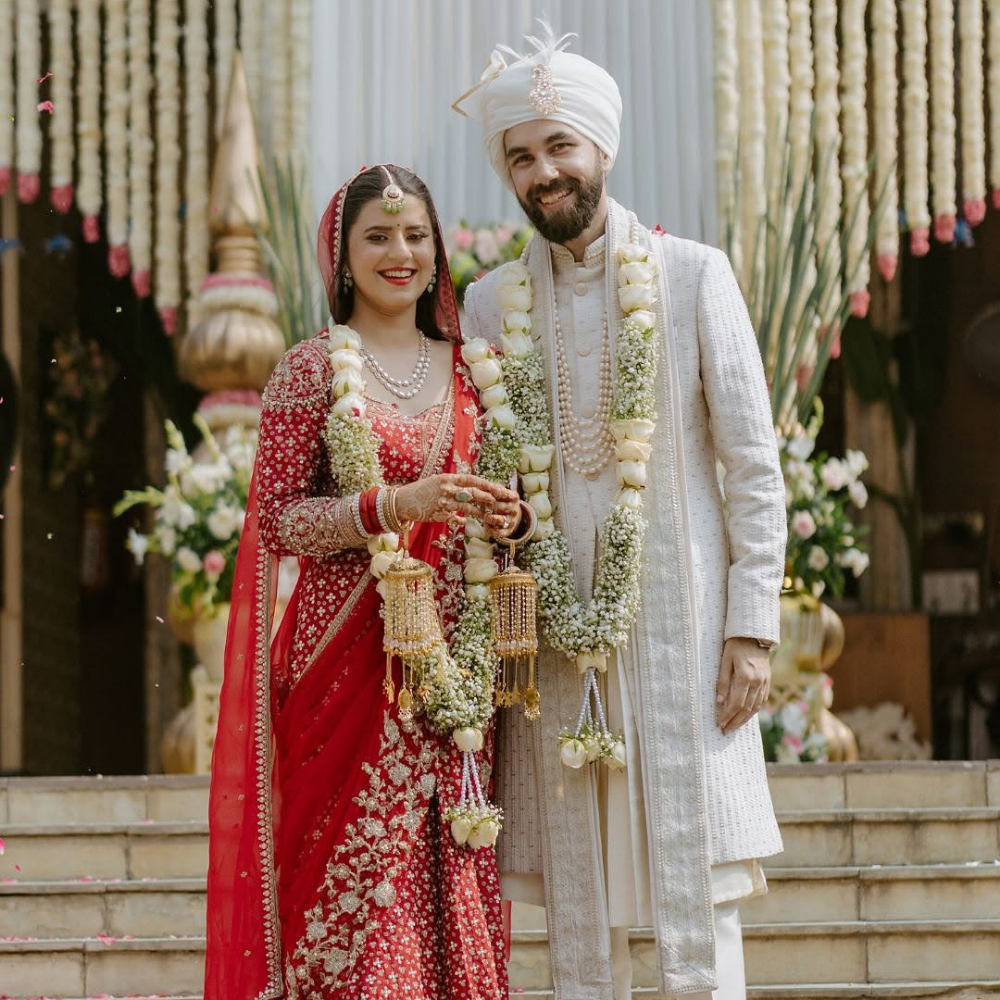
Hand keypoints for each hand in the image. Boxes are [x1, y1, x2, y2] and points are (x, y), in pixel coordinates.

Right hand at [394, 473, 518, 527]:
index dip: (488, 485)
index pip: (473, 480)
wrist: (401, 501)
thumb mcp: (438, 482)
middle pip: (474, 493)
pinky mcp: (437, 514)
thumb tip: (471, 489)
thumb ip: (454, 486)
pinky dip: (460, 520)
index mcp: (448, 478)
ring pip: (468, 507)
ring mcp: (443, 502)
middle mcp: (447, 488)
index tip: (501, 489)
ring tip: (497, 516)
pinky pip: (454, 518)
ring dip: (484, 511)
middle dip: (493, 497)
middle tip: (506, 501)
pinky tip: (466, 523)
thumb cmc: (421, 491)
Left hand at [715, 637, 770, 734]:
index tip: (720, 724)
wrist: (754, 634)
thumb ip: (723, 681)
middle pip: (746, 708)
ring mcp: (765, 681)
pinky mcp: (768, 680)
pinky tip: (746, 715)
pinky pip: (762, 700)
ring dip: (745, 719)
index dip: (728, 715)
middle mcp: (757, 681)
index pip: (736, 703)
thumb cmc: (735, 645)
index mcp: (746, 676)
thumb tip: (719, 702)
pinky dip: (754, 710)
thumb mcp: (725, 660)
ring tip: (734, 726)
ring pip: (756, 707)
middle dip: (735, 721)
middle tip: (725, 731)